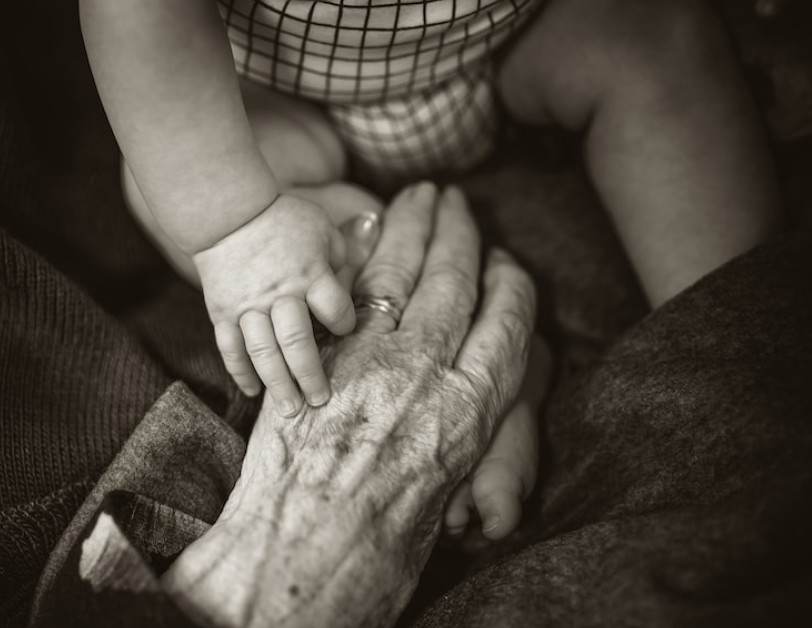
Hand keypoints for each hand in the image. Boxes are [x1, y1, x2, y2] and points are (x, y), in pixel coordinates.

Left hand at [164, 182, 538, 626]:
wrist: (301, 563)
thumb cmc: (381, 554)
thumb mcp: (445, 498)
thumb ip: (457, 440)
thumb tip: (457, 416)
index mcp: (471, 411)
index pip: (507, 323)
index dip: (509, 284)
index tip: (508, 263)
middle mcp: (426, 373)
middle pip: (453, 282)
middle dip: (458, 232)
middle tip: (456, 198)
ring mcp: (367, 359)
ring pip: (399, 273)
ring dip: (410, 226)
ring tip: (419, 196)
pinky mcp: (316, 357)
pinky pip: (343, 292)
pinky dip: (356, 254)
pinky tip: (363, 229)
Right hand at [194, 193, 355, 415]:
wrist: (227, 211)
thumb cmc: (283, 218)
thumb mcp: (322, 228)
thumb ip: (342, 258)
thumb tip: (356, 283)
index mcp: (310, 274)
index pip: (335, 310)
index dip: (344, 324)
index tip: (345, 330)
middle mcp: (280, 294)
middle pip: (298, 342)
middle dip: (310, 375)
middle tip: (321, 402)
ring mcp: (248, 306)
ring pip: (263, 352)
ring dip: (277, 384)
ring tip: (290, 410)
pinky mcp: (223, 312)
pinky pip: (230, 348)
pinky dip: (240, 372)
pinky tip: (253, 392)